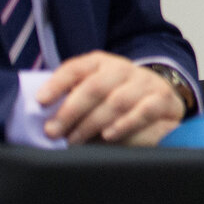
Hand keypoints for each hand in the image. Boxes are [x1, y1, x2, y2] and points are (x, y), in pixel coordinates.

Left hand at [36, 52, 186, 145]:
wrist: (159, 98)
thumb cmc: (115, 100)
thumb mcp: (92, 94)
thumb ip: (70, 101)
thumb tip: (42, 117)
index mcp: (99, 63)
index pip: (75, 68)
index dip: (57, 83)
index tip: (40, 102)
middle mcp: (122, 69)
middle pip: (95, 87)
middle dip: (71, 111)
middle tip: (53, 131)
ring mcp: (145, 83)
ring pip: (116, 101)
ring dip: (92, 123)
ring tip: (75, 140)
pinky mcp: (163, 99)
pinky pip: (143, 111)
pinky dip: (124, 124)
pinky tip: (109, 135)